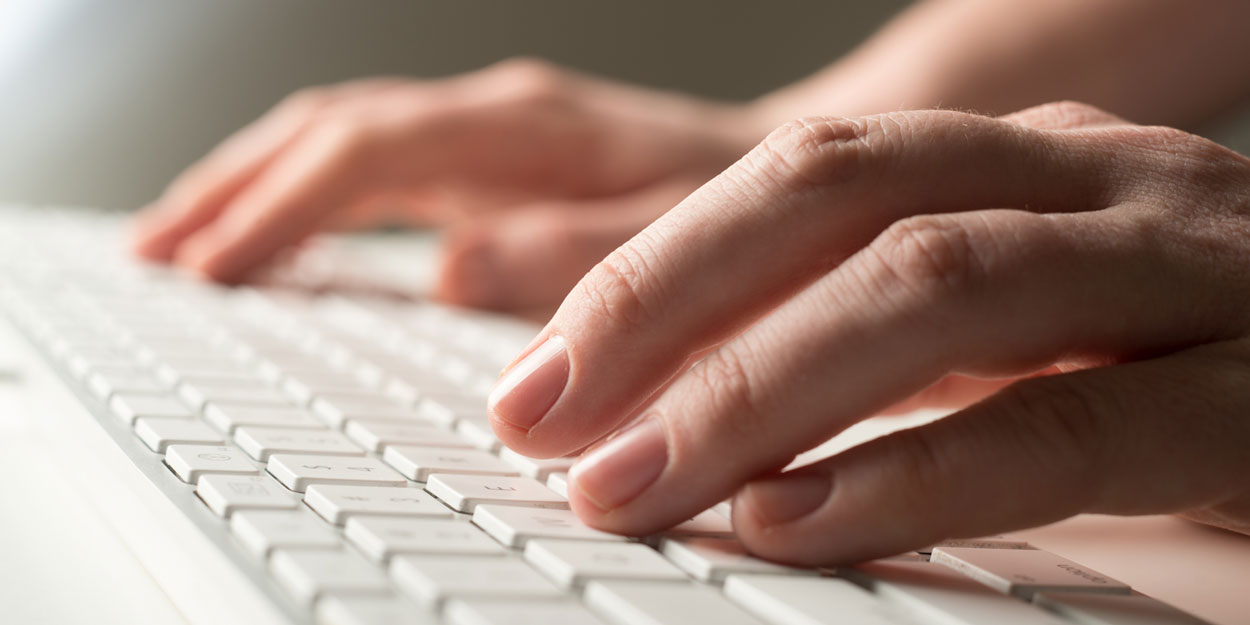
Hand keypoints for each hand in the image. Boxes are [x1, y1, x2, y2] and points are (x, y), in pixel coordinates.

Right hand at [130, 59, 762, 311]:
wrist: (771, 172)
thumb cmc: (738, 210)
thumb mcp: (684, 237)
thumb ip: (575, 256)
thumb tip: (449, 273)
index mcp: (528, 129)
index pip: (369, 152)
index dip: (283, 209)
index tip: (216, 270)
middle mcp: (492, 119)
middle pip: (326, 131)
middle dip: (233, 189)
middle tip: (153, 254)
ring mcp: (482, 136)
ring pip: (333, 140)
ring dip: (249, 186)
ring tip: (176, 242)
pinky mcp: (482, 162)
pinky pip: (367, 167)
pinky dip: (300, 198)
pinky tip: (270, 235)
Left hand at [487, 101, 1249, 564]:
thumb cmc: (1195, 359)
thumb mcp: (1019, 331)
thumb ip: (877, 348)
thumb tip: (691, 404)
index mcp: (1022, 170)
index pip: (801, 178)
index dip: (649, 268)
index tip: (534, 372)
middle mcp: (1096, 190)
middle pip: (842, 201)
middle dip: (666, 307)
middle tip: (539, 418)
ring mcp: (1189, 276)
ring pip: (939, 286)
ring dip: (759, 391)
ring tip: (631, 485)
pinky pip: (1066, 424)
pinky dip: (915, 475)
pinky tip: (796, 526)